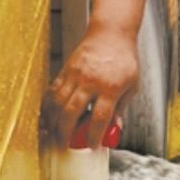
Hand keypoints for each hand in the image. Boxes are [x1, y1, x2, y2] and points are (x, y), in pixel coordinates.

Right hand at [46, 26, 139, 146]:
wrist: (111, 33)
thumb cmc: (124, 58)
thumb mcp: (131, 85)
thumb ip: (121, 108)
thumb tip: (114, 129)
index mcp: (111, 87)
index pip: (100, 117)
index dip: (93, 135)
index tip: (92, 146)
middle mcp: (91, 81)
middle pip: (73, 112)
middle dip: (66, 132)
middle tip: (64, 145)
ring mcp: (76, 75)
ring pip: (58, 103)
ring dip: (53, 122)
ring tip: (52, 134)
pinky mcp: (66, 70)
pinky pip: (53, 91)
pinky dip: (48, 106)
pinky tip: (47, 116)